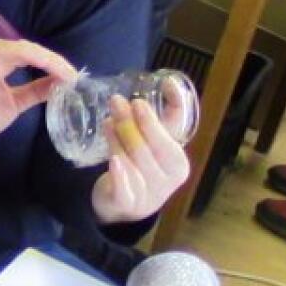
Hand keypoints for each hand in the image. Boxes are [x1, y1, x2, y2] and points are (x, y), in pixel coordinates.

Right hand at [0, 39, 76, 165]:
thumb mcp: (18, 102)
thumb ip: (37, 91)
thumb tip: (63, 81)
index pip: (27, 53)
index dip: (51, 60)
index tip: (73, 75)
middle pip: (15, 48)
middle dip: (43, 56)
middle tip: (66, 71)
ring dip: (20, 53)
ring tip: (44, 61)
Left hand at [90, 95, 190, 222]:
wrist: (127, 203)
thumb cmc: (144, 166)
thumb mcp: (158, 143)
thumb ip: (166, 117)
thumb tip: (170, 82)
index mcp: (178, 163)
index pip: (167, 139)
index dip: (152, 120)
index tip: (138, 101)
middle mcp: (167, 180)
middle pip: (146, 148)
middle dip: (129, 123)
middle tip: (115, 102)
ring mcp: (147, 194)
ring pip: (131, 161)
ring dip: (117, 139)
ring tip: (107, 121)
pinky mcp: (126, 204)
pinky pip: (124, 189)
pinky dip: (119, 174)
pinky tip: (112, 160)